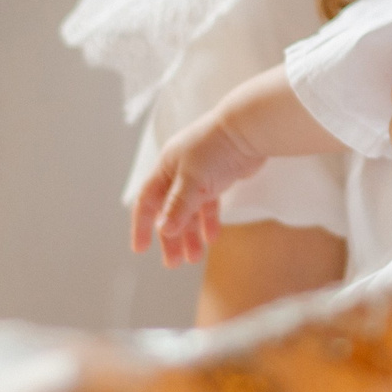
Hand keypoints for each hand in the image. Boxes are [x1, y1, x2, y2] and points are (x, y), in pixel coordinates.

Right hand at [130, 113, 264, 266]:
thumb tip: (164, 230)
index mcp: (165, 168)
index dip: (141, 225)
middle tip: (173, 263)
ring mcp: (200, 174)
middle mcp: (179, 171)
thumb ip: (178, 206)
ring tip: (193, 258)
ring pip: (190, 210)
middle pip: (169, 210)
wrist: (250, 129)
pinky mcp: (220, 177)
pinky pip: (209, 204)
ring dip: (190, 234)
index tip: (140, 248)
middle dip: (170, 237)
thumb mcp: (193, 180)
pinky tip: (211, 238)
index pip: (146, 200)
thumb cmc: (217, 148)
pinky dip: (209, 221)